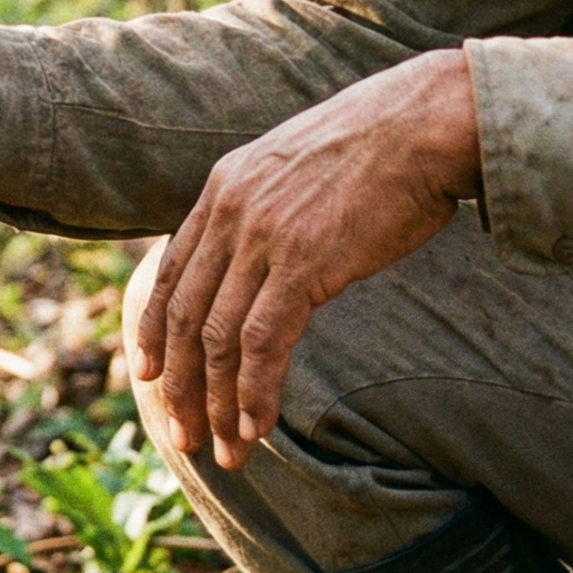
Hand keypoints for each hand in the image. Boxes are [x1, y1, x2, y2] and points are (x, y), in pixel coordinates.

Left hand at [132, 49, 481, 469]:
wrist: (424, 121)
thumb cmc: (379, 145)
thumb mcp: (297, 165)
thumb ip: (269, 206)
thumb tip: (268, 251)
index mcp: (223, 186)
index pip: (170, 271)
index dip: (152, 328)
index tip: (148, 373)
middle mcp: (230, 212)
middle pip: (182, 315)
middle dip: (179, 384)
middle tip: (182, 435)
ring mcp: (263, 238)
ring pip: (217, 339)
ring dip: (217, 404)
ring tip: (226, 451)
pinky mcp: (303, 263)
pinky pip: (264, 342)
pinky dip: (255, 392)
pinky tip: (258, 427)